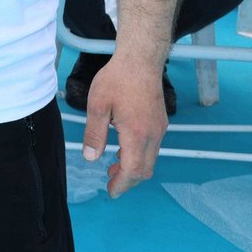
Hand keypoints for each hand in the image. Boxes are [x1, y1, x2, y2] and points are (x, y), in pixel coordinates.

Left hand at [81, 54, 167, 197]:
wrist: (140, 60)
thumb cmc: (117, 79)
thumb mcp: (97, 105)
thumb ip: (94, 133)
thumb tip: (91, 158)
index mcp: (137, 134)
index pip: (132, 170)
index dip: (121, 184)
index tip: (111, 191)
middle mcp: (153, 135)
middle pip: (145, 169)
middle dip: (128, 180)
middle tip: (110, 181)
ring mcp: (159, 128)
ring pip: (150, 159)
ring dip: (134, 167)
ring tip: (114, 166)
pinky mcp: (160, 122)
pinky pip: (153, 147)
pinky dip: (139, 155)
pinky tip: (123, 149)